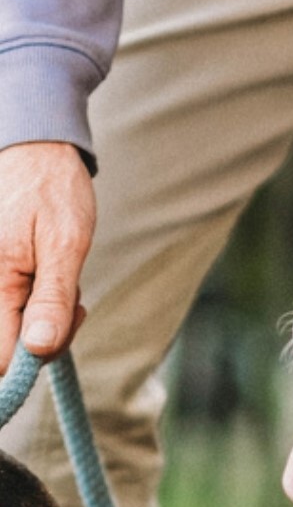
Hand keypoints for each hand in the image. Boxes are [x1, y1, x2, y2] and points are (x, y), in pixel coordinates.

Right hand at [0, 142, 94, 372]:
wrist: (33, 148)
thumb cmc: (53, 190)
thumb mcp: (66, 245)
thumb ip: (52, 300)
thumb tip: (38, 349)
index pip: (0, 358)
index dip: (35, 357)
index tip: (63, 326)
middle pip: (6, 348)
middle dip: (45, 332)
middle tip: (71, 298)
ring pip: (11, 327)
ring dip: (42, 315)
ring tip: (58, 276)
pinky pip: (10, 305)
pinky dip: (33, 300)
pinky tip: (46, 276)